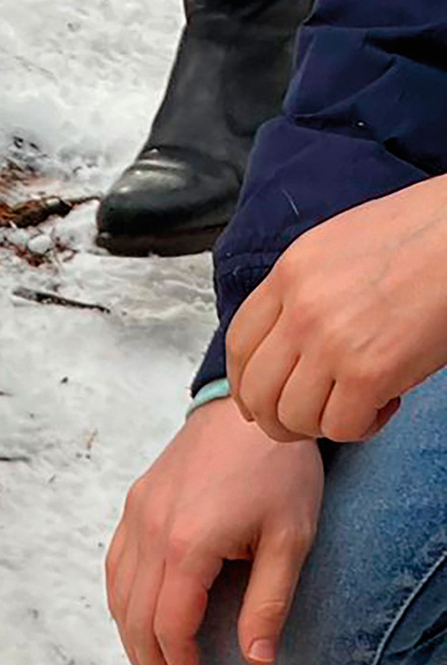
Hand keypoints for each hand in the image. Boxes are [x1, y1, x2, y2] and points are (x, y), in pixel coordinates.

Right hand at [106, 399, 323, 664]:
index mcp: (187, 546)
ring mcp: (137, 518)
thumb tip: (257, 661)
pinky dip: (123, 605)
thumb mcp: (290, 538)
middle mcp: (151, 534)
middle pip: (137, 621)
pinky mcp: (136, 505)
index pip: (171, 629)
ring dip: (134, 642)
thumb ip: (269, 603)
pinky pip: (116, 569)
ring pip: (120, 598)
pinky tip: (140, 623)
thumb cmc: (280, 468)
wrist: (252, 407)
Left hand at [228, 175, 446, 443]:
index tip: (261, 401)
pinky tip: (387, 403)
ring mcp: (331, 342)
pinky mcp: (368, 372)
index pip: (239, 345)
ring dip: (322, 425)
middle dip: (277, 419)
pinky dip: (362, 428)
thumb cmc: (425, 235)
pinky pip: (340, 429)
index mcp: (291, 272)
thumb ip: (307, 292)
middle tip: (310, 420)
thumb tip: (288, 345)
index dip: (245, 384)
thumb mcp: (342, 247)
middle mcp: (301, 308)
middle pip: (256, 392)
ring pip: (292, 418)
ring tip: (357, 404)